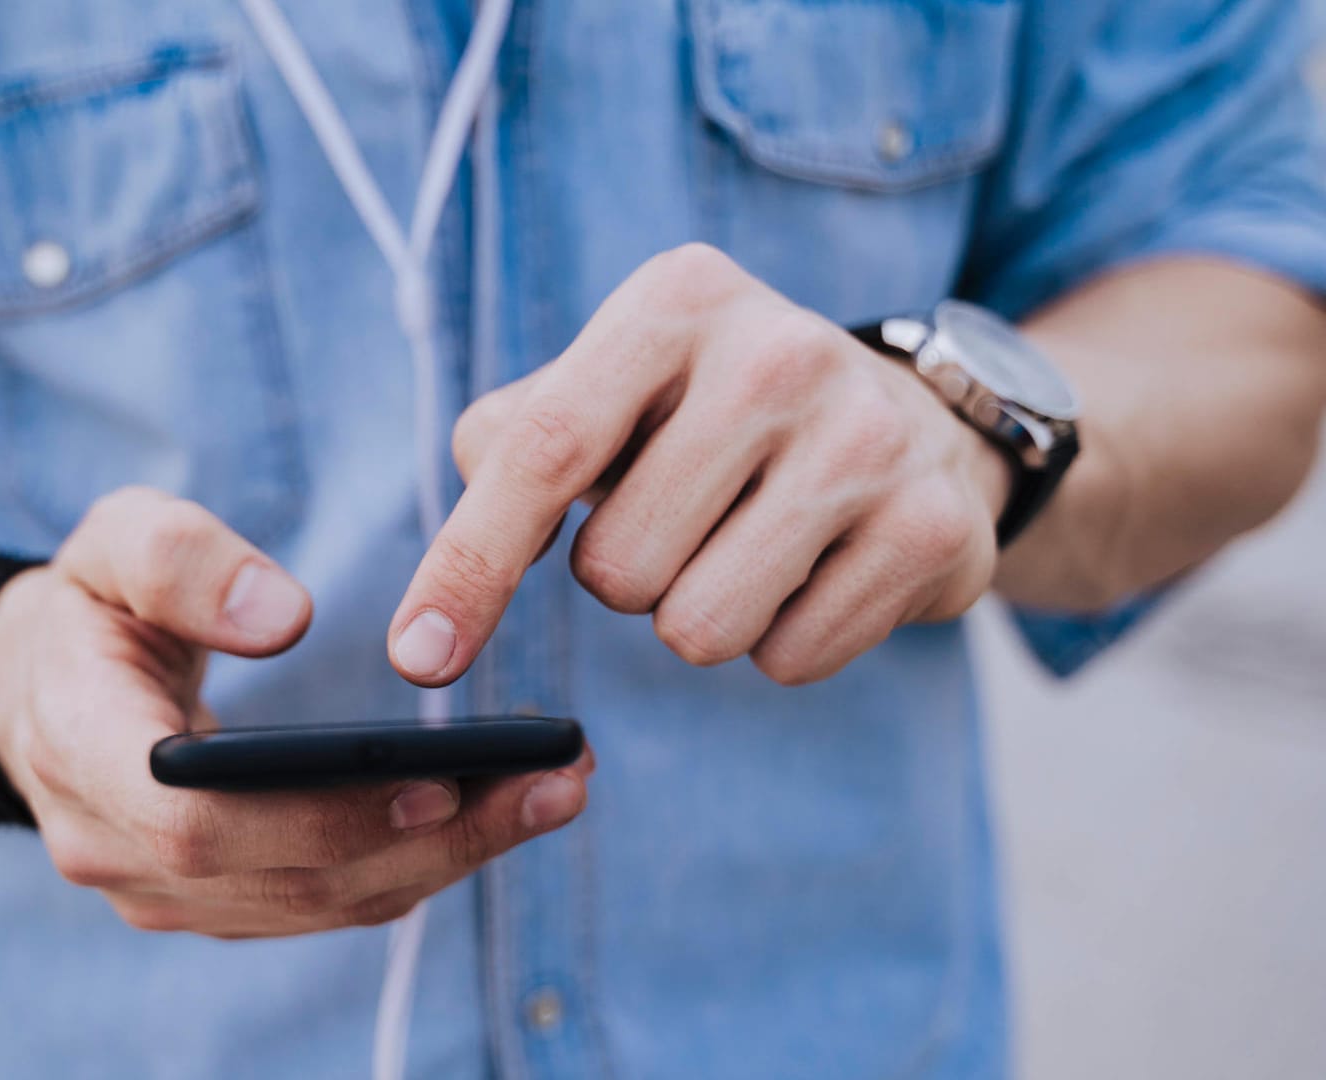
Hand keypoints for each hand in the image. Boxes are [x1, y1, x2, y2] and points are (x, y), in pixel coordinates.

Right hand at [0, 487, 591, 938]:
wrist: (38, 684)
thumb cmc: (91, 602)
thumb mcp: (110, 541)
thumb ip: (180, 559)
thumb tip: (282, 618)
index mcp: (77, 750)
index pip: (193, 821)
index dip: (315, 815)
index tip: (435, 780)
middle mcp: (112, 849)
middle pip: (285, 878)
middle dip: (430, 839)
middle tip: (554, 783)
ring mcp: (161, 892)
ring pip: (320, 905)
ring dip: (447, 859)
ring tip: (555, 793)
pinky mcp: (214, 901)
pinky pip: (326, 903)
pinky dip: (419, 863)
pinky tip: (499, 814)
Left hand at [388, 244, 1010, 687]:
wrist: (909, 419)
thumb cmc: (710, 414)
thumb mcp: (611, 387)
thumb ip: (512, 444)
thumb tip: (447, 588)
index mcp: (676, 299)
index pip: (545, 451)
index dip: (469, 565)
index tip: (416, 658)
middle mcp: (779, 351)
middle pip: (618, 570)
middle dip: (627, 577)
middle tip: (685, 517)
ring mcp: (868, 439)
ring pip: (700, 631)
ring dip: (700, 616)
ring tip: (748, 542)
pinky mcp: (934, 528)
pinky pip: (790, 660)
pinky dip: (781, 641)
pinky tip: (816, 568)